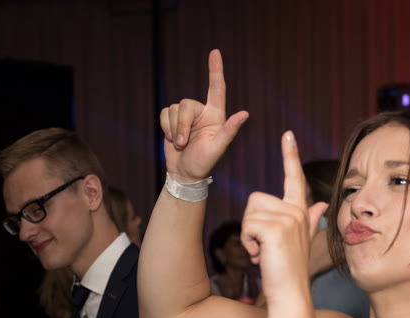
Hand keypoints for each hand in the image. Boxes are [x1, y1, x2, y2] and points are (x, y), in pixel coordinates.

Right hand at [159, 49, 248, 181]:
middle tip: (183, 142)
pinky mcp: (172, 120)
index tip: (215, 52)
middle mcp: (201, 112)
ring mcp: (187, 116)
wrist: (184, 173)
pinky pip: (164, 113)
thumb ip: (229, 130)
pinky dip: (165, 127)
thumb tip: (245, 114)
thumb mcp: (218, 148)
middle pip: (186, 103)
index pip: (217, 88)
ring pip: (174, 108)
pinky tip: (172, 139)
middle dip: (182, 124)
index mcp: (216, 115)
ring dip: (173, 128)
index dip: (216, 70)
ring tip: (180, 144)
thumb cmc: (204, 163)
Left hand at [240, 132, 327, 307]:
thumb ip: (309, 220)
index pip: (294, 179)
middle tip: (264, 248)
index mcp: (299, 212)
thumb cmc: (289, 272)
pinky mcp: (276, 229)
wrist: (291, 296)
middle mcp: (297, 211)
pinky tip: (261, 257)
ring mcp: (288, 219)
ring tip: (264, 253)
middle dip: (251, 225)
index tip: (287, 134)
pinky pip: (247, 226)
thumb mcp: (300, 242)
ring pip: (249, 213)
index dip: (290, 156)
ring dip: (249, 236)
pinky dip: (248, 244)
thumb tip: (321, 205)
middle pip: (255, 199)